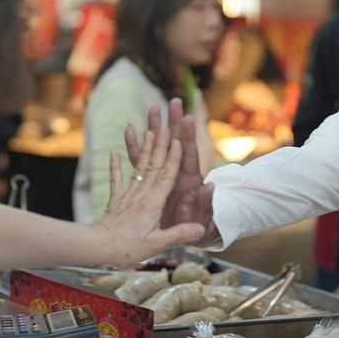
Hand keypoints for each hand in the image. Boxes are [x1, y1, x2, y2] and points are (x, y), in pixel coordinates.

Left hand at [95, 114, 205, 265]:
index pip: (167, 176)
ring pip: (139, 168)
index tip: (178, 140)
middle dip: (161, 144)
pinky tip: (114, 153)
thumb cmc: (127, 248)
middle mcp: (141, 194)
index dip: (174, 158)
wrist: (97, 248)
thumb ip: (179, 234)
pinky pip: (116, 180)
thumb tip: (201, 228)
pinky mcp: (116, 201)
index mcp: (153, 203)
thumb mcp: (157, 244)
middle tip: (165, 124)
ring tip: (148, 129)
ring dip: (144, 148)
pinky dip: (116, 166)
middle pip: (154, 165)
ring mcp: (127, 196)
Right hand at [123, 98, 215, 236]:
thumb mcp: (201, 219)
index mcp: (190, 180)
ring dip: (154, 128)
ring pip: (156, 147)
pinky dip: (134, 146)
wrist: (185, 236)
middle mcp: (176, 172)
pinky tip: (128, 130)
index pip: (188, 154)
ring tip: (151, 108)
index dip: (188, 137)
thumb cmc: (197, 228)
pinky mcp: (149, 181)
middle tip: (173, 101)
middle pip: (174, 143)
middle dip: (173, 123)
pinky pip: (140, 160)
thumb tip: (210, 187)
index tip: (187, 118)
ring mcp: (162, 175)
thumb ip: (204, 204)